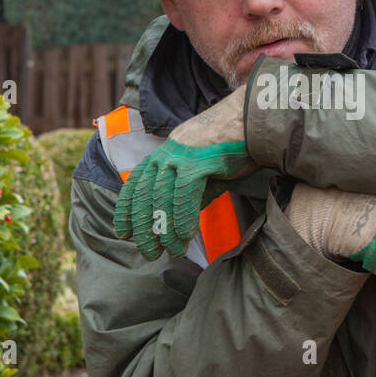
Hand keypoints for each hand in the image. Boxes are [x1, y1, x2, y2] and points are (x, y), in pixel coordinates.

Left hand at [113, 87, 255, 258]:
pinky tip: (186, 236)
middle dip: (145, 228)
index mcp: (163, 154)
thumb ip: (192, 194)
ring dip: (165, 229)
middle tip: (150, 254)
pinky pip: (184, 195)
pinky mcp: (198, 161)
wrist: (251, 122)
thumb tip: (184, 221)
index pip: (135, 185)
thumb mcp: (204, 172)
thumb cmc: (230, 146)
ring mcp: (180, 156)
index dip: (127, 210)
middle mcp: (166, 154)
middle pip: (145, 196)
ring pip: (162, 198)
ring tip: (172, 251)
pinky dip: (183, 217)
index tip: (124, 233)